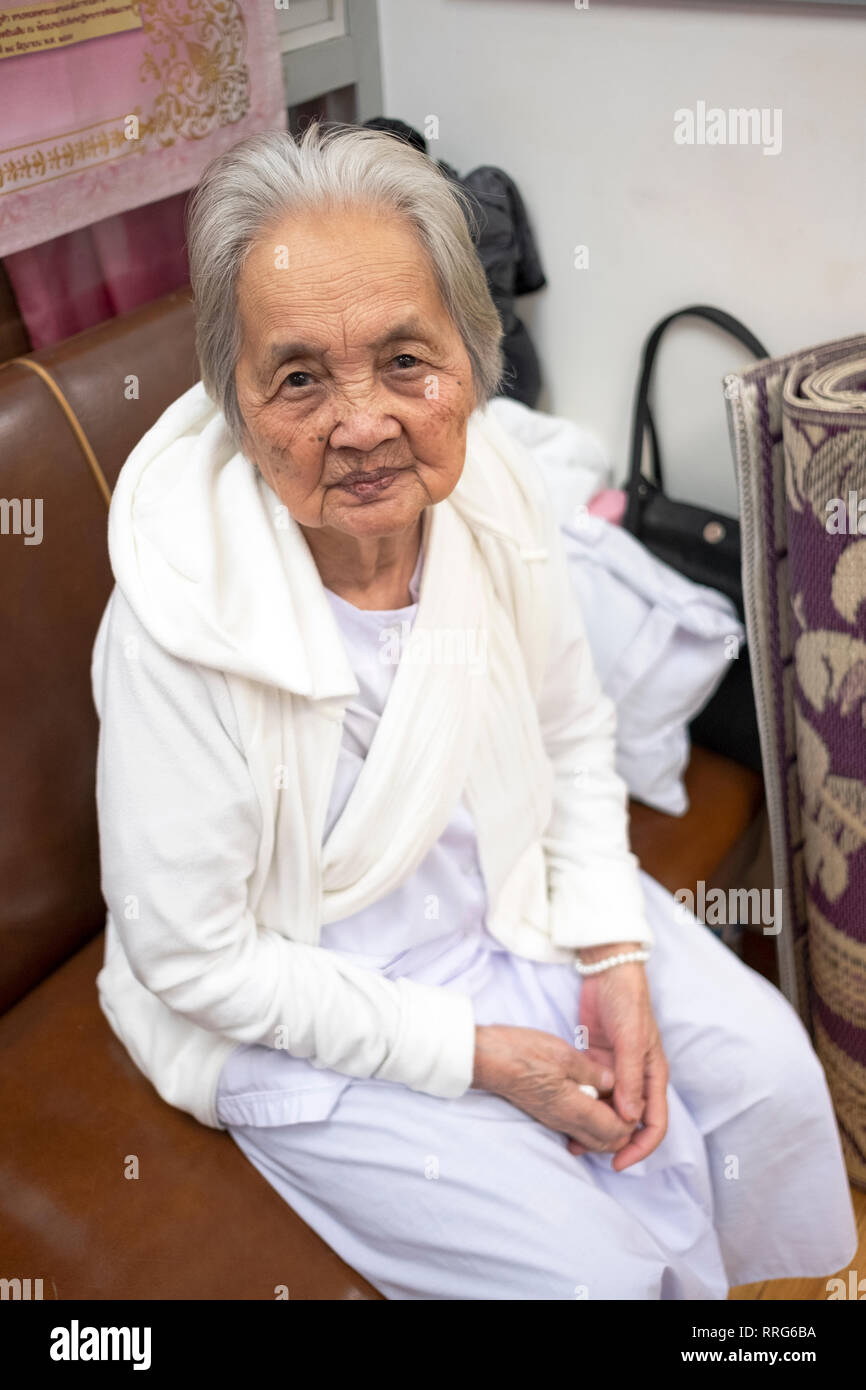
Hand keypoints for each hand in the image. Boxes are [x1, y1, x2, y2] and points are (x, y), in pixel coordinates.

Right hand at [472, 1024, 639, 1155]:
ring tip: (610, 1095)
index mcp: (575, 1109)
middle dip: (622, 1128)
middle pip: (605, 1143)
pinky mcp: (546, 1113)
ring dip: (606, 1125)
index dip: (630, 1119)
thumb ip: (593, 1073)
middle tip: (625, 1098)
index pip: (615, 1132)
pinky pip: (576, 1129)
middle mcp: (566, 1122)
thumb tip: (614, 1083)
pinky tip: (589, 1095)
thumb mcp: (565, 1055)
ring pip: (591, 1138)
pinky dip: (590, 1120)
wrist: (488, 1059)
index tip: (632, 1095)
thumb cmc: (524, 1053)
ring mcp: (554, 1120)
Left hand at [575, 942, 668, 1170]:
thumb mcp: (631, 1041)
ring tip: (571, 1140)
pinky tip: (566, 1115)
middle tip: (586, 1150)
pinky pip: (593, 1093)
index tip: (618, 1162)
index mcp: (654, 1076)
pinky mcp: (597, 1063)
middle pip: (630, 1123)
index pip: (655, 1124)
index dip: (640, 1147)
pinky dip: (584, 1106)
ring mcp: (616, 1072)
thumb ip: (631, 1078)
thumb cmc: (628, 1003)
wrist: (608, 972)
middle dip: (612, 1142)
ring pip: (608, 1110)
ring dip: (595, 1126)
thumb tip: (629, 1119)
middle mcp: (637, 1079)